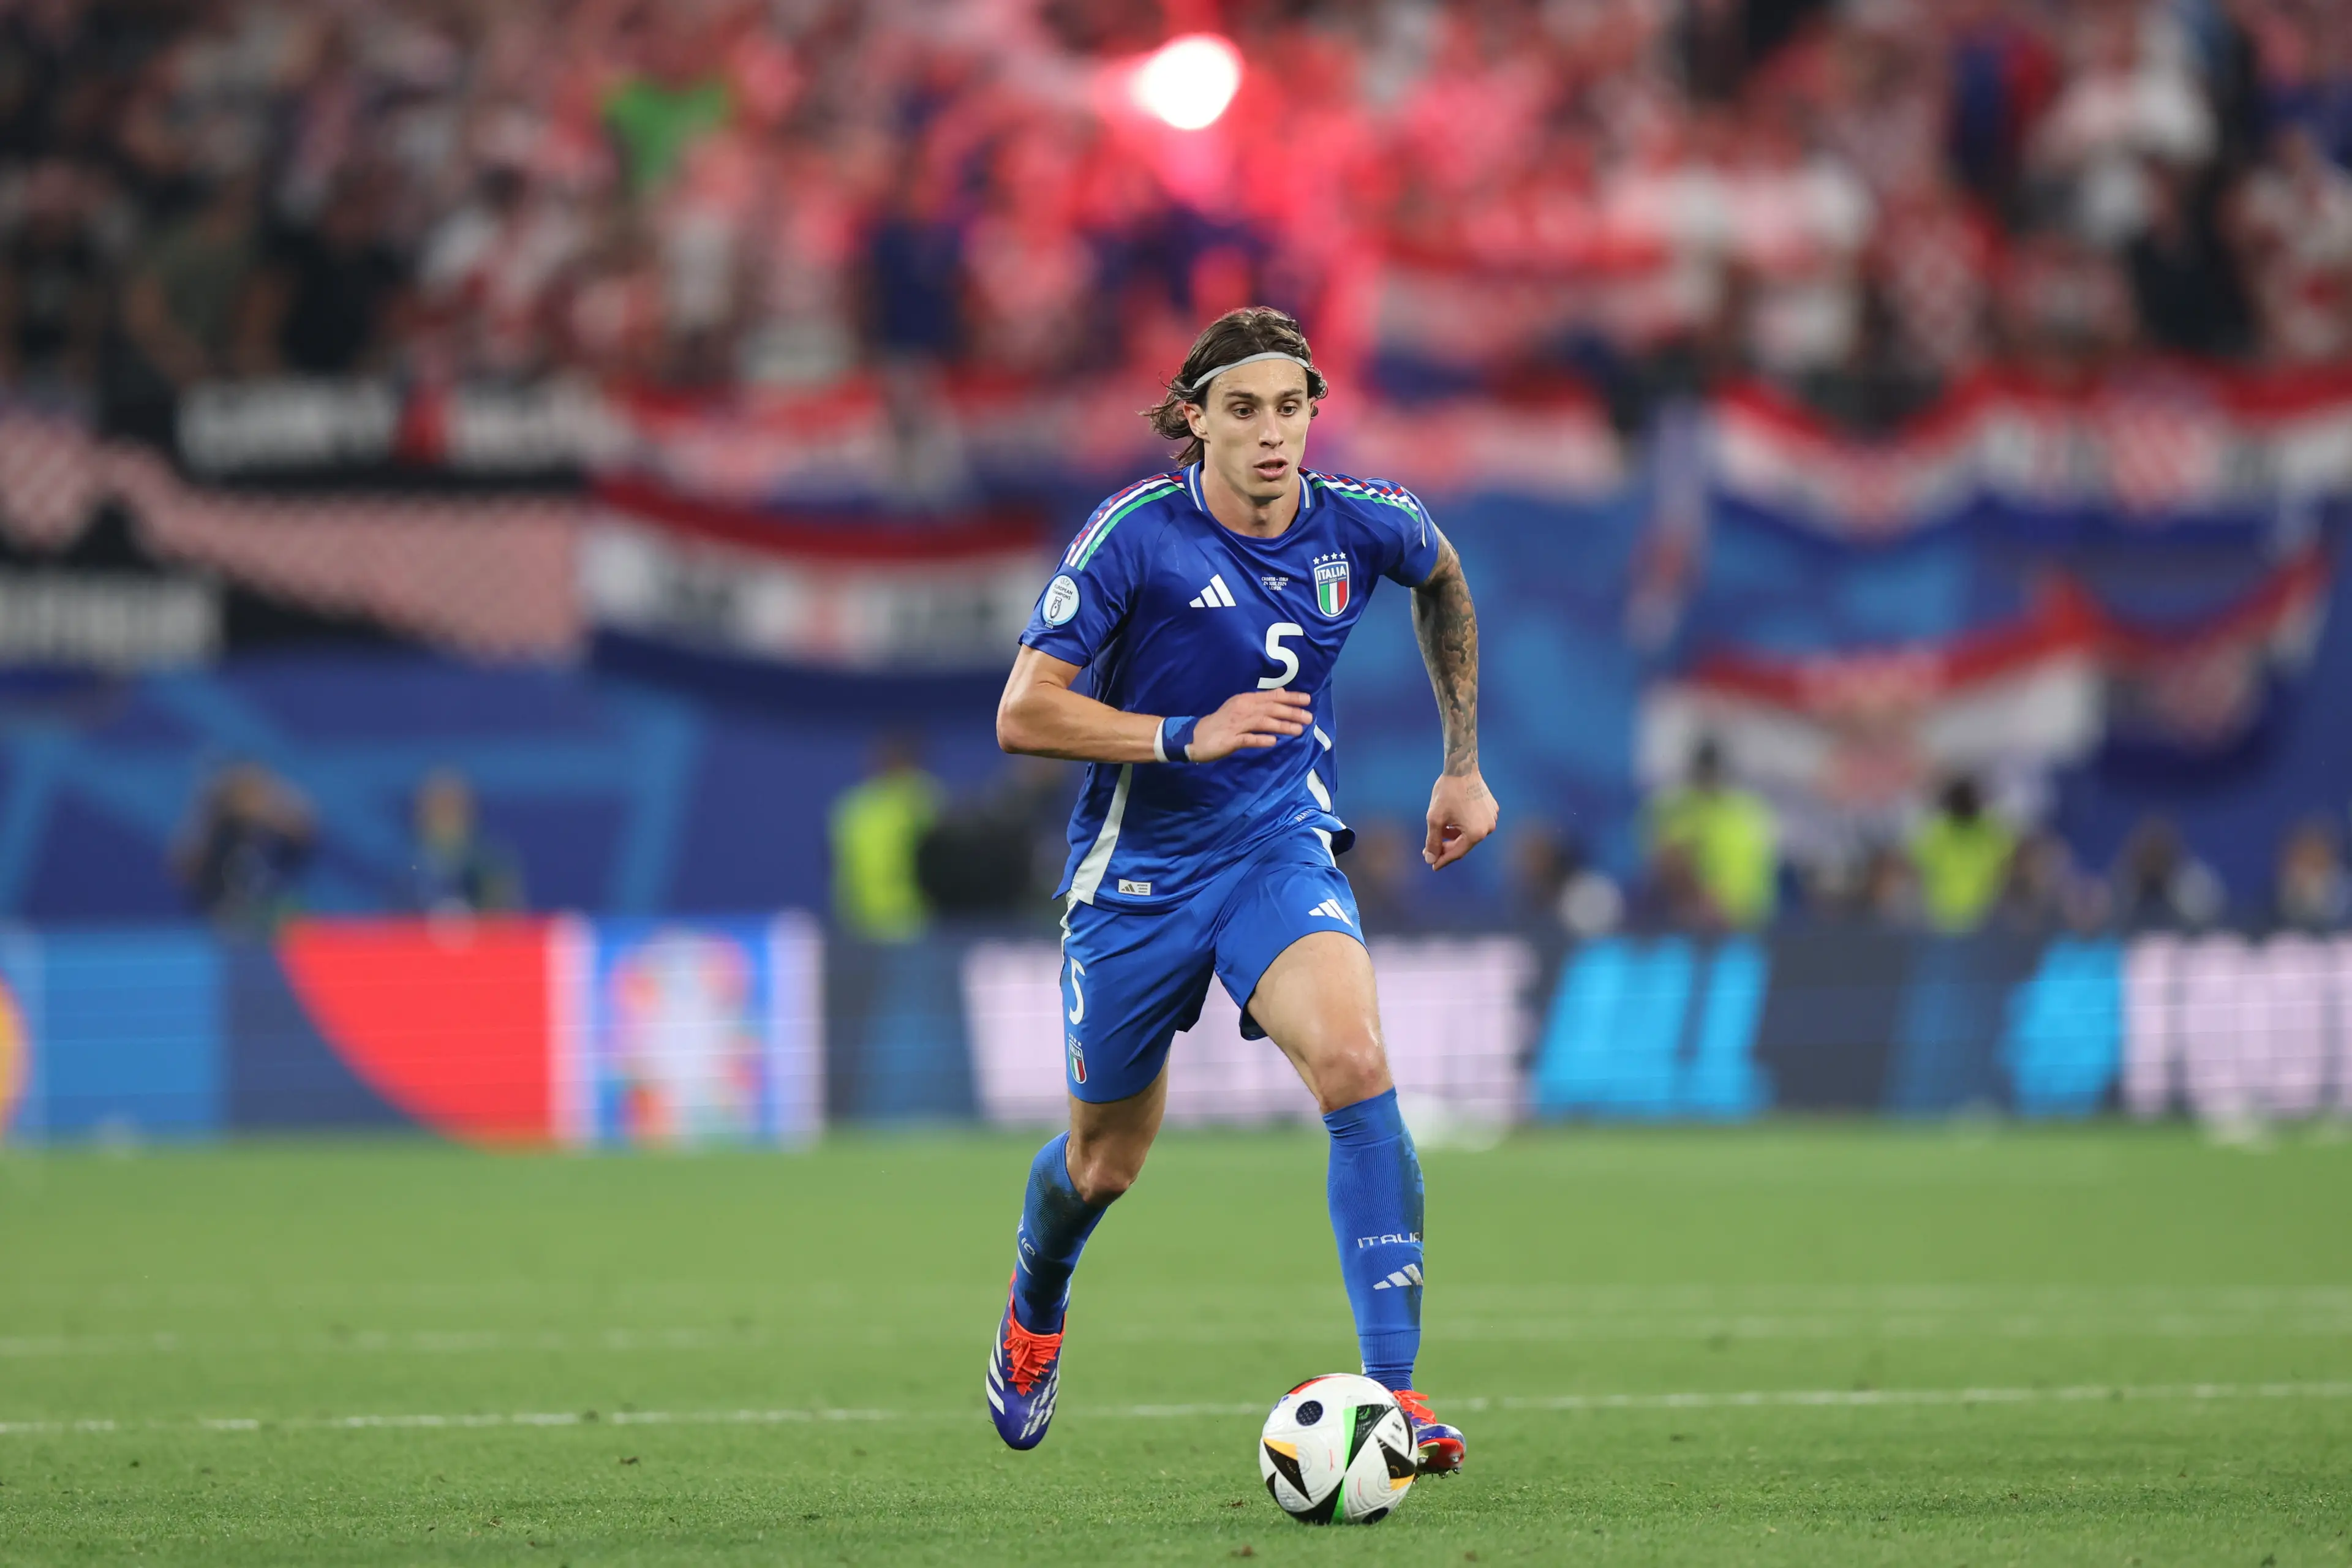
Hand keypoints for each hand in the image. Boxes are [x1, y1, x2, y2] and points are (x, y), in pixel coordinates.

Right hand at [1187, 689, 1311, 761]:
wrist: (1196, 737)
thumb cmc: (1222, 723)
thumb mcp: (1241, 707)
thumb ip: (1261, 702)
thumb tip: (1282, 693)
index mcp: (1245, 700)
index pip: (1271, 697)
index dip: (1290, 698)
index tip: (1307, 700)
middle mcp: (1242, 709)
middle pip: (1270, 709)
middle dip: (1290, 712)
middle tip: (1308, 717)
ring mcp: (1235, 725)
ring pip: (1262, 723)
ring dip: (1281, 725)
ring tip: (1298, 730)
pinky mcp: (1230, 740)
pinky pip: (1247, 739)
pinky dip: (1260, 740)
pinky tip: (1273, 742)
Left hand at [1424, 768, 1496, 868]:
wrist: (1461, 767)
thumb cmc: (1447, 792)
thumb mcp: (1435, 819)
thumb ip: (1432, 842)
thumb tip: (1430, 860)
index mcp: (1476, 833)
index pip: (1457, 853)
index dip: (1442, 860)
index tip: (1432, 865)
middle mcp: (1488, 828)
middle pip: (1464, 844)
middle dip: (1446, 847)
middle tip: (1430, 848)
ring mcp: (1492, 817)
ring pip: (1469, 834)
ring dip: (1454, 835)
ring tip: (1439, 830)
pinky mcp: (1492, 808)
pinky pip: (1476, 822)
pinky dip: (1463, 825)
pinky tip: (1451, 820)